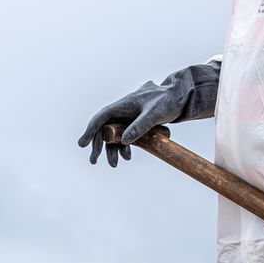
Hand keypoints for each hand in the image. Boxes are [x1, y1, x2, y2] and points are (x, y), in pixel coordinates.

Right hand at [78, 62, 219, 166]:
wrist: (181, 97)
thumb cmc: (168, 101)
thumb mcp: (155, 114)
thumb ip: (140, 126)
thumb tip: (125, 141)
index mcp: (123, 104)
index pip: (101, 118)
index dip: (91, 131)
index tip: (82, 144)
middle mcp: (122, 110)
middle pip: (105, 129)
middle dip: (99, 146)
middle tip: (94, 161)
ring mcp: (128, 117)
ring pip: (114, 135)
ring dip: (112, 150)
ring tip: (114, 164)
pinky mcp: (135, 123)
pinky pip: (125, 136)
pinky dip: (124, 147)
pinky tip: (127, 157)